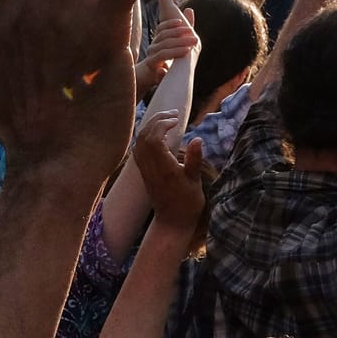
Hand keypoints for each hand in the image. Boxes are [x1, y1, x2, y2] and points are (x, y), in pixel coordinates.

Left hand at [132, 109, 205, 236]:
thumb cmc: (187, 204)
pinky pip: (138, 150)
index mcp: (163, 168)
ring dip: (150, 127)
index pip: (154, 139)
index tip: (176, 120)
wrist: (172, 223)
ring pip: (139, 142)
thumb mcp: (195, 182)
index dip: (162, 124)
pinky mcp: (144, 173)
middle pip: (144, 136)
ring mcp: (145, 170)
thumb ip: (195, 160)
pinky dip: (145, 137)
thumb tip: (198, 138)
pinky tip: (157, 133)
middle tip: (173, 114)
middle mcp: (150, 168)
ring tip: (166, 119)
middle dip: (156, 120)